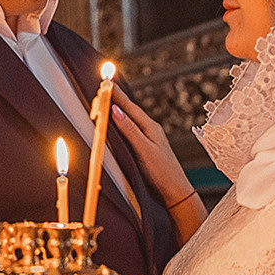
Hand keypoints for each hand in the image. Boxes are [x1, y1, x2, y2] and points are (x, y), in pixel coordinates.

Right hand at [110, 91, 197, 209]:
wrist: (175, 192)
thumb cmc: (163, 173)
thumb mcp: (145, 150)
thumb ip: (130, 130)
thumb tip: (115, 110)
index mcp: (150, 127)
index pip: (129, 106)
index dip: (115, 94)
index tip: (104, 82)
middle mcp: (148, 130)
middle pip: (128, 110)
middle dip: (113, 99)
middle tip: (99, 90)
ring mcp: (147, 138)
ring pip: (128, 119)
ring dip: (116, 109)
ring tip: (105, 101)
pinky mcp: (144, 147)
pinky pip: (129, 130)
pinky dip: (120, 123)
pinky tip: (116, 123)